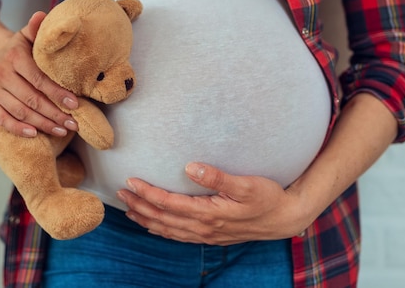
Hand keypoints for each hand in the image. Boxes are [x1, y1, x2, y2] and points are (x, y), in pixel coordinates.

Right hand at [0, 11, 78, 137]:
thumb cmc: (22, 47)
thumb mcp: (28, 35)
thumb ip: (37, 28)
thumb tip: (42, 15)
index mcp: (14, 57)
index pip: (39, 79)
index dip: (57, 94)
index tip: (75, 105)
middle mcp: (0, 74)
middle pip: (31, 99)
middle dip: (54, 113)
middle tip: (73, 123)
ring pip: (19, 112)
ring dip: (42, 124)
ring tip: (62, 130)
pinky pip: (2, 119)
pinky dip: (17, 129)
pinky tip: (34, 134)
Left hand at [116, 163, 314, 244]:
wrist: (285, 219)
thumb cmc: (268, 197)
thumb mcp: (246, 184)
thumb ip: (217, 177)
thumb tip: (190, 167)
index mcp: (209, 213)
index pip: (169, 203)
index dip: (147, 193)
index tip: (131, 181)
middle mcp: (204, 227)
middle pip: (162, 218)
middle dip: (139, 206)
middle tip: (120, 193)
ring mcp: (207, 235)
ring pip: (168, 230)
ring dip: (146, 219)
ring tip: (128, 210)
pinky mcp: (211, 236)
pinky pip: (179, 236)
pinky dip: (162, 231)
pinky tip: (154, 227)